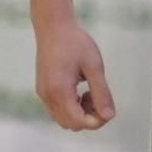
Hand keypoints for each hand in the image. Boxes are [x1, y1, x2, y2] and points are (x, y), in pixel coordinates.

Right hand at [34, 16, 115, 130]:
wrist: (53, 26)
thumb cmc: (76, 42)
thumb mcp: (94, 66)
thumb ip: (101, 92)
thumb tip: (109, 116)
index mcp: (60, 91)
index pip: (79, 122)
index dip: (96, 120)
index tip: (106, 105)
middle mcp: (48, 97)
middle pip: (70, 124)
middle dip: (89, 117)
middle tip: (97, 95)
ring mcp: (43, 94)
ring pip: (62, 119)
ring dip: (79, 113)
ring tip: (89, 91)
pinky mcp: (42, 90)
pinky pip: (57, 110)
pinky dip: (70, 107)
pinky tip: (79, 88)